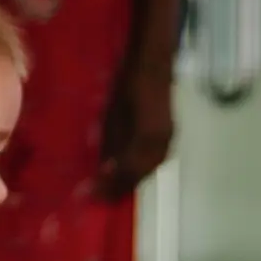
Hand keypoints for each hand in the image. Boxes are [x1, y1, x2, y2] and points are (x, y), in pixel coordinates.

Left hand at [97, 66, 174, 199]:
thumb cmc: (127, 84)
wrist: (153, 63)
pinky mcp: (170, 135)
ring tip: (112, 189)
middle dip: (119, 188)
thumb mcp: (112, 115)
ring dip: (130, 182)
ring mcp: (168, 140)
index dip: (108, 185)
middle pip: (139, 176)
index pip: (125, 171)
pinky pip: (155, 161)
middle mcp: (160, 144)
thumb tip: (103, 170)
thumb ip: (111, 144)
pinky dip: (140, 170)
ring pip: (148, 170)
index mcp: (145, 139)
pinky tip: (128, 172)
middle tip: (99, 197)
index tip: (90, 194)